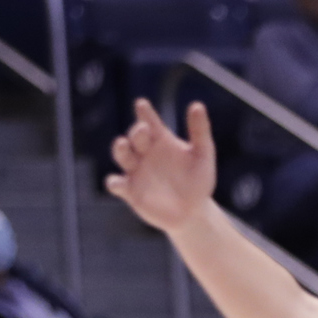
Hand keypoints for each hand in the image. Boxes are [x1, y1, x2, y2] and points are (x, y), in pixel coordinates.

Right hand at [107, 99, 218, 234]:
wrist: (193, 213)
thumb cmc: (198, 181)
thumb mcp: (203, 155)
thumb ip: (199, 131)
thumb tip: (197, 105)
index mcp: (161, 140)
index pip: (150, 122)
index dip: (145, 112)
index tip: (142, 104)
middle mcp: (145, 152)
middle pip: (135, 137)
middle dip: (137, 132)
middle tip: (143, 129)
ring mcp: (136, 171)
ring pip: (122, 155)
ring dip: (120, 149)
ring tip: (123, 144)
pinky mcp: (131, 191)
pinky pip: (117, 184)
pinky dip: (115, 182)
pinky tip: (118, 182)